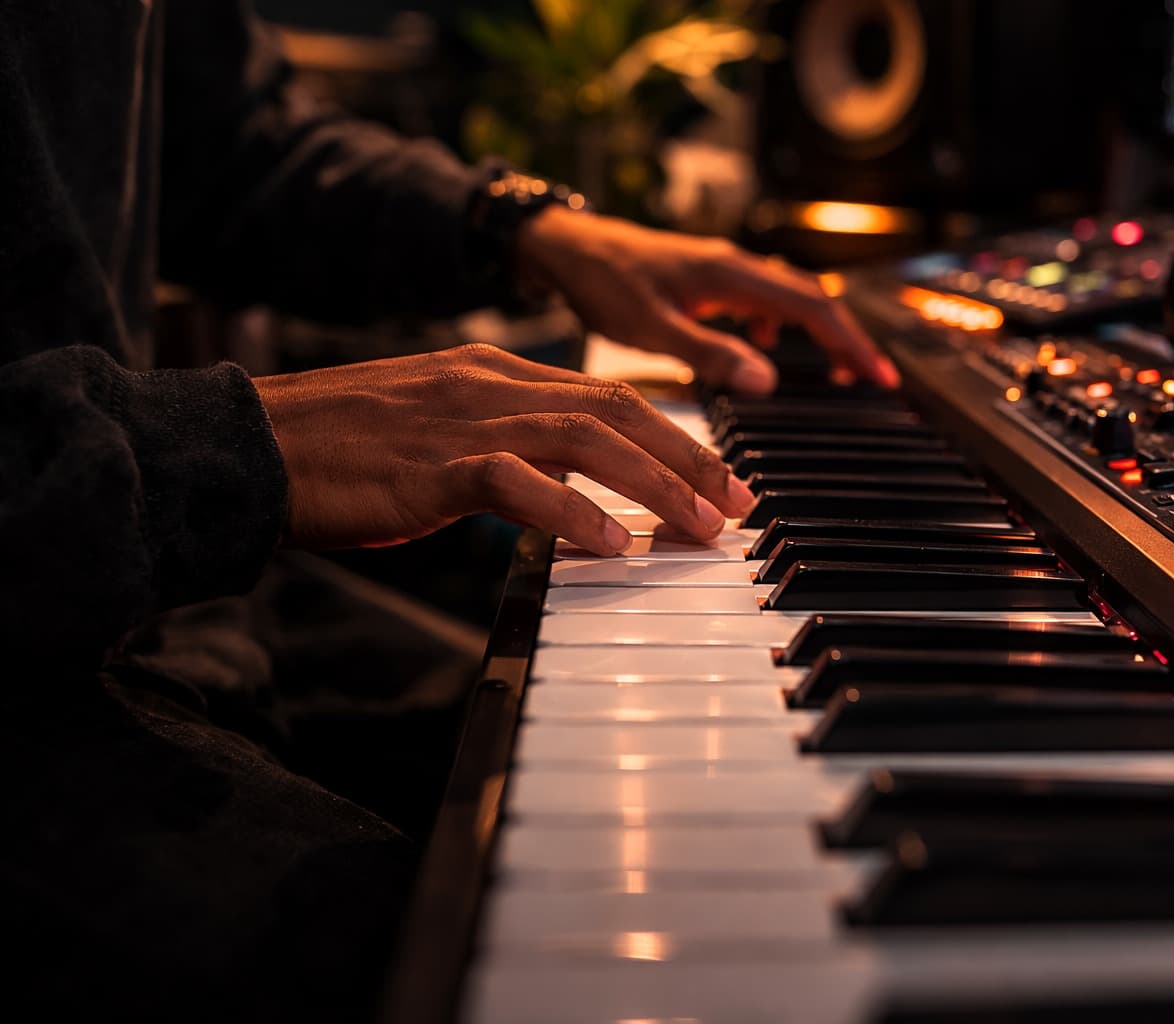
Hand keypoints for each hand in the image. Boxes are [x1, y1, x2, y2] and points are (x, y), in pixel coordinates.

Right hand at [252, 344, 754, 553]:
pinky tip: (613, 545)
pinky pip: (518, 483)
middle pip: (618, 407)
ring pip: (586, 437)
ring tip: (704, 527)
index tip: (722, 475)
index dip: (676, 434)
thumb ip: (507, 450)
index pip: (609, 393)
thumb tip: (571, 490)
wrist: (250, 444)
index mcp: (494, 372)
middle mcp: (490, 384)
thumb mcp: (439, 435)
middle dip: (692, 455)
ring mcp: (461, 420)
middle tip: (742, 502)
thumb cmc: (341, 451)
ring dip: (657, 484)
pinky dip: (572, 512)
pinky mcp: (429, 466)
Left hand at [516, 207, 899, 395]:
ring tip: (837, 369)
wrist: (567, 248)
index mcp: (730, 275)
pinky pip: (762, 298)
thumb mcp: (652, 328)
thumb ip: (709, 352)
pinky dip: (781, 325)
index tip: (878, 376)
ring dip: (819, 332)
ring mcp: (724, 270)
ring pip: (790, 297)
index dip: (850, 342)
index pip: (811, 306)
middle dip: (848, 338)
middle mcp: (736, 266)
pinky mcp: (709, 279)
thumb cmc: (603, 283)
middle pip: (812, 299)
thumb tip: (765, 380)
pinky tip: (764, 349)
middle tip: (875, 379)